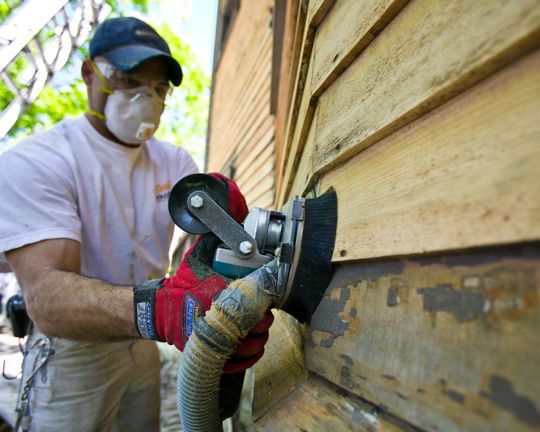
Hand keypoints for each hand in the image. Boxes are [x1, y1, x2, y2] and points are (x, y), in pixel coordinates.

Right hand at [133, 173, 272, 372]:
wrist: (160, 312)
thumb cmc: (182, 282)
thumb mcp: (199, 253)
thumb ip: (217, 229)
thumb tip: (231, 196)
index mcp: (217, 293)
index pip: (254, 294)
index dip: (264, 292)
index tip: (267, 288)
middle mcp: (218, 319)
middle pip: (260, 321)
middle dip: (263, 314)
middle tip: (259, 306)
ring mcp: (216, 341)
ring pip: (255, 343)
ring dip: (259, 334)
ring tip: (253, 323)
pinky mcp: (213, 357)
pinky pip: (244, 361)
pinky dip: (250, 354)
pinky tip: (247, 342)